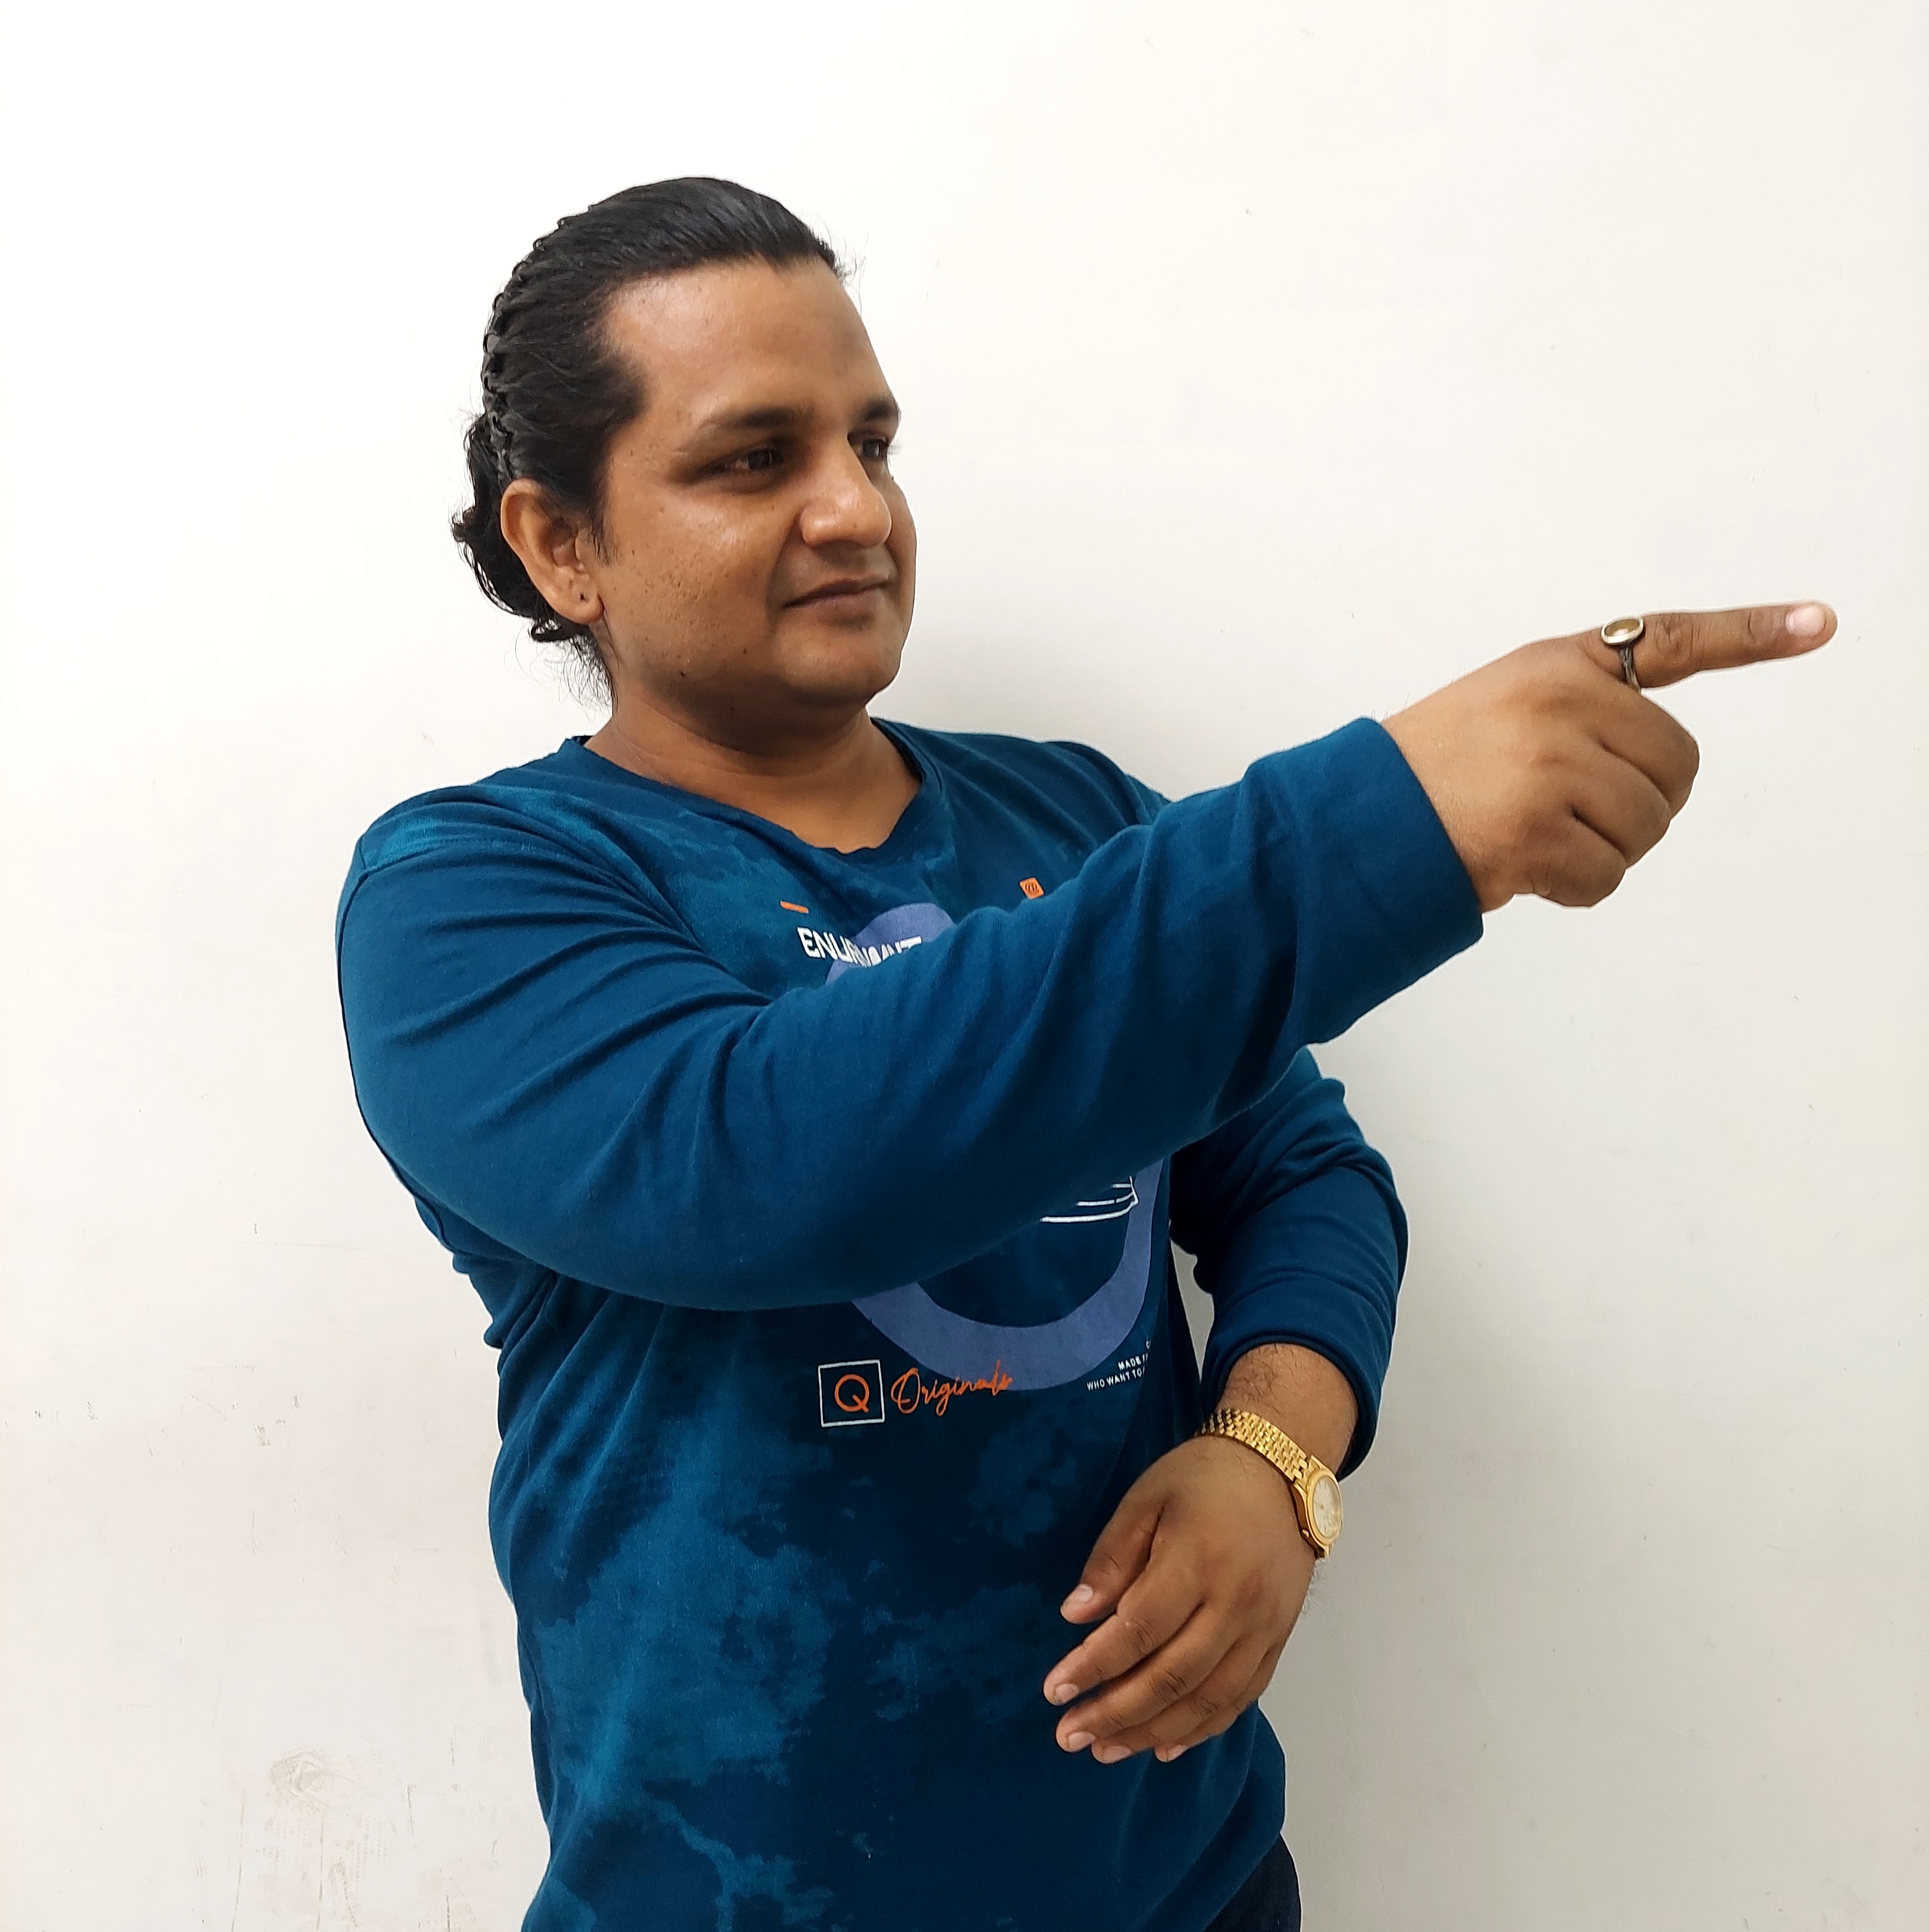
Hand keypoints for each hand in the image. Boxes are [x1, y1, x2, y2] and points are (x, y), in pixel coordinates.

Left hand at [1041, 1435, 1313, 1763]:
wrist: (1281, 1470)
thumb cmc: (1201, 1480)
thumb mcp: (1145, 1500)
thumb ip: (1111, 1559)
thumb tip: (1074, 1617)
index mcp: (1197, 1561)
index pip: (1139, 1630)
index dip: (1093, 1666)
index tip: (1054, 1690)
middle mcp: (1236, 1603)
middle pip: (1172, 1676)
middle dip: (1116, 1713)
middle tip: (1069, 1736)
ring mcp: (1264, 1628)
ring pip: (1207, 1699)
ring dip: (1153, 1732)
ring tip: (1107, 1750)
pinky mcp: (1278, 1640)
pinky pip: (1240, 1699)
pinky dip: (1201, 1729)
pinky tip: (1165, 1746)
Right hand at [1382, 602, 1834, 912]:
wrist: (1358, 821)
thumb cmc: (1437, 769)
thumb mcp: (1507, 702)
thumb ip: (1586, 707)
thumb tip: (1662, 768)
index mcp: (1557, 665)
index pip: (1672, 641)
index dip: (1754, 633)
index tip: (1822, 622)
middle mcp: (1558, 704)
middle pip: (1675, 770)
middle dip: (1636, 802)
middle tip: (1563, 806)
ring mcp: (1548, 767)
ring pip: (1646, 828)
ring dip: (1603, 849)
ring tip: (1533, 832)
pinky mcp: (1535, 832)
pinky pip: (1607, 876)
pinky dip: (1575, 886)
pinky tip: (1524, 866)